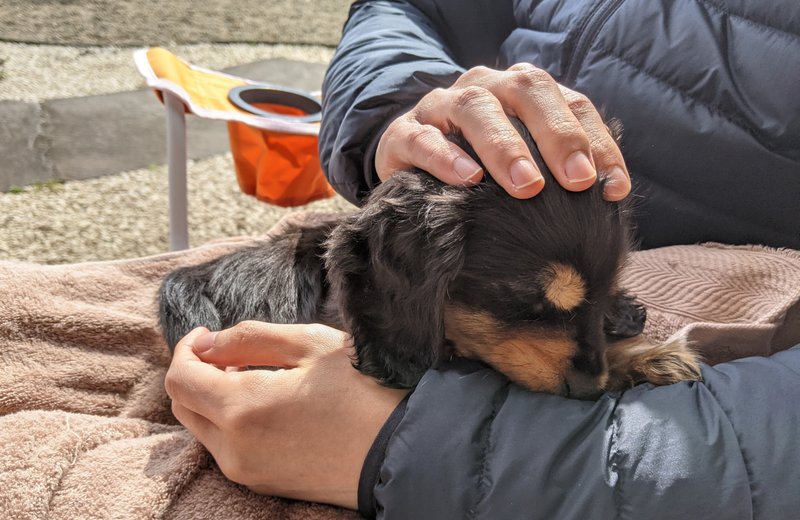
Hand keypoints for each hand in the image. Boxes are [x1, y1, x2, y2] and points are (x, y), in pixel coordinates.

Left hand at [164, 322, 408, 508]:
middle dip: (196, 372)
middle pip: (184, 405)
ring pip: (203, 429)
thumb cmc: (364, 390)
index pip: (180, 377)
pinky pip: (227, 449)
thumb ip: (250, 338)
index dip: (187, 348)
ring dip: (213, 398)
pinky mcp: (264, 484)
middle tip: (229, 353)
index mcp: (242, 408)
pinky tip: (267, 405)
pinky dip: (231, 422)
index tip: (208, 333)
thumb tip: (208, 343)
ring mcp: (247, 471)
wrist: (403, 450)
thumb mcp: (311, 345)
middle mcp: (234, 447)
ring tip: (254, 377)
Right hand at [375, 63, 629, 200]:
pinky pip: (423, 137)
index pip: (571, 104)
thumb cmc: (481, 172)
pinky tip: (469, 179)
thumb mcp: (526, 168)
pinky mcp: (404, 133)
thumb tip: (610, 195)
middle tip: (576, 181)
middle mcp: (486, 88)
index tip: (612, 188)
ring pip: (475, 107)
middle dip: (556, 135)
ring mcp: (442, 106)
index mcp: (523, 93)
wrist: (410, 168)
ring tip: (526, 185)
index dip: (596, 142)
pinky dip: (446, 157)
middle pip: (526, 90)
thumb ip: (561, 173)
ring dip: (505, 146)